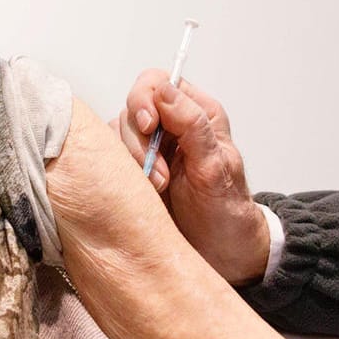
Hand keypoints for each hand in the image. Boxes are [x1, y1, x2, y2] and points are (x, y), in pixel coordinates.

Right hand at [115, 70, 270, 283]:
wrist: (224, 255)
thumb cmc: (227, 212)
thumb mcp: (216, 168)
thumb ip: (192, 125)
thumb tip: (164, 90)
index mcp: (197, 113)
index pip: (158, 83)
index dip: (145, 99)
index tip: (150, 128)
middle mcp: (171, 127)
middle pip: (132, 109)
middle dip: (139, 140)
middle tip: (159, 175)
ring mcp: (150, 151)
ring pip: (117, 135)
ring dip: (131, 161)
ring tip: (157, 189)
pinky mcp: (133, 175)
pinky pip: (111, 161)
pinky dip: (120, 176)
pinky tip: (141, 194)